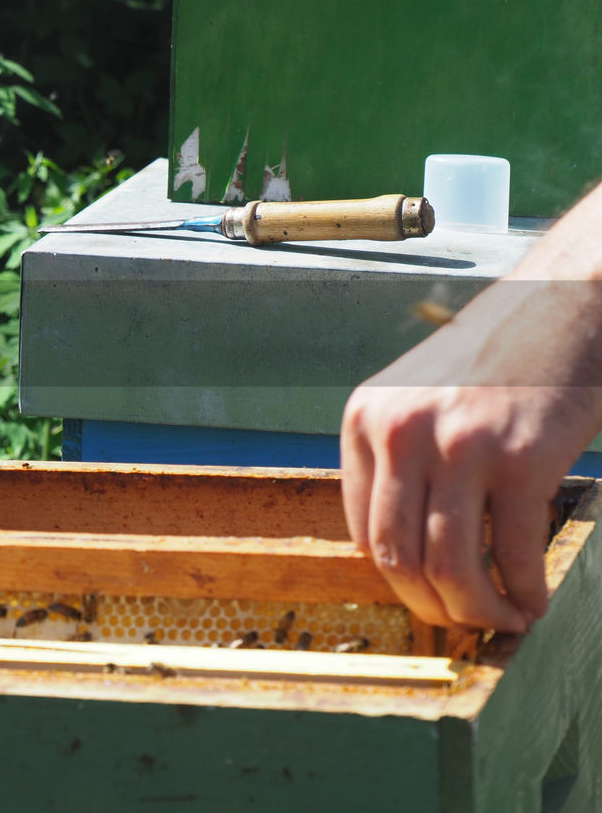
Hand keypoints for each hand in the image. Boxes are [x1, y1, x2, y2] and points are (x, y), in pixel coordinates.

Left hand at [341, 275, 601, 631]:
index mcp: (364, 419)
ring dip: (476, 610)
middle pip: (397, 556)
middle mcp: (400, 432)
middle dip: (429, 606)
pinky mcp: (520, 458)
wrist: (565, 303)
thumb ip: (398, 459)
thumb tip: (400, 550)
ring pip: (448, 566)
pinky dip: (523, 592)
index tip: (425, 595)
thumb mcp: (415, 397)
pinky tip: (534, 602)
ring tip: (501, 621)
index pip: (362, 529)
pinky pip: (510, 552)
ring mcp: (458, 445)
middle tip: (460, 624)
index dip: (395, 578)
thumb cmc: (494, 358)